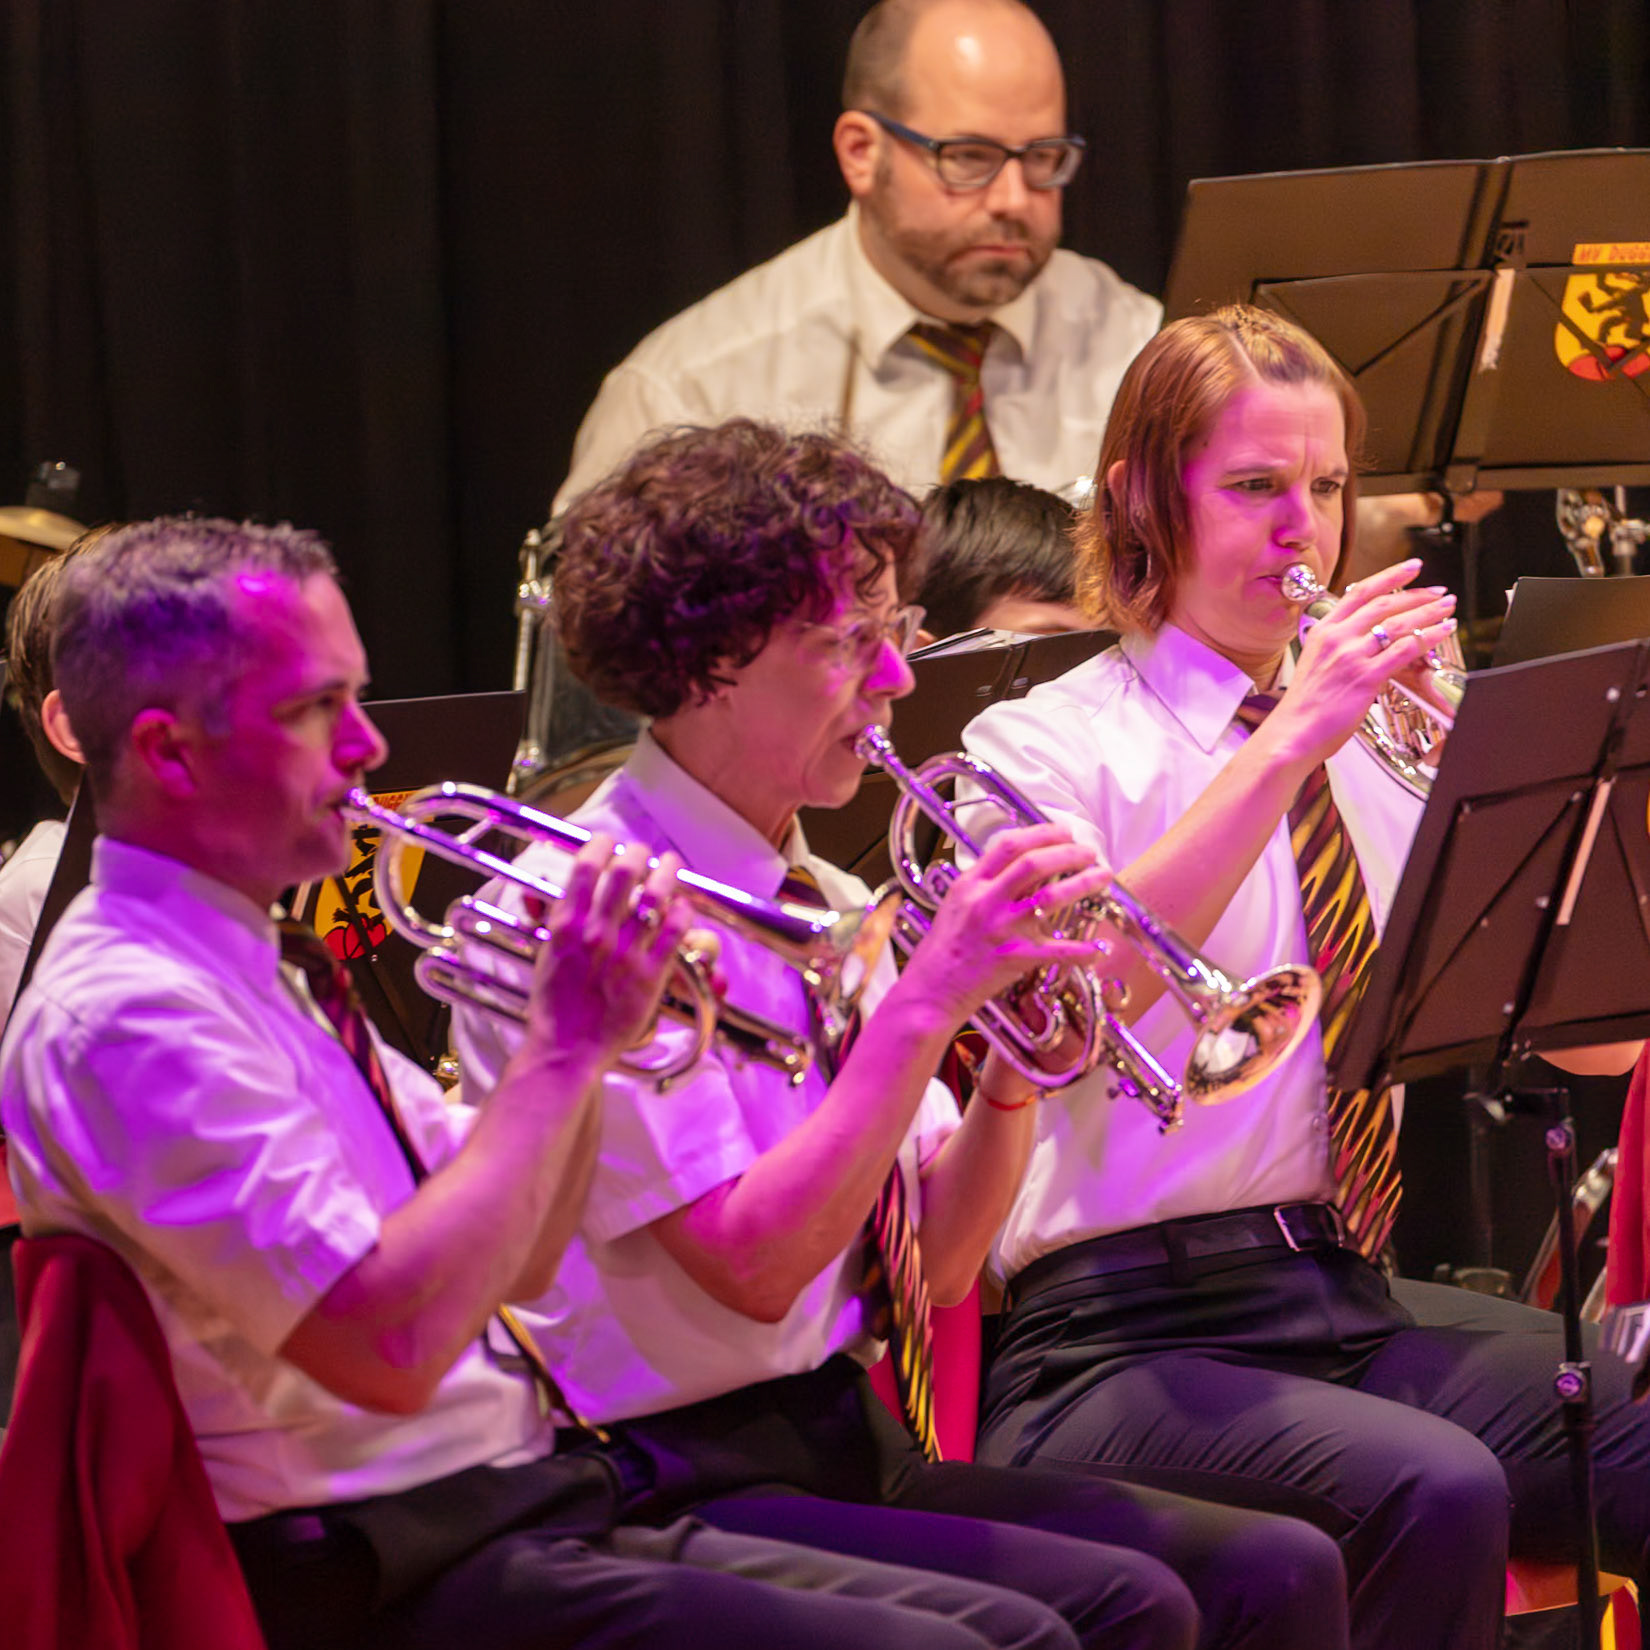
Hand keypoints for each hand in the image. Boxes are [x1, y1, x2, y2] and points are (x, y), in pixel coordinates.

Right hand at [522, 834, 691, 1068]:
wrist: (566, 1049)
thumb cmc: (553, 1007)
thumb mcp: (544, 954)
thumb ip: (553, 921)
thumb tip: (549, 892)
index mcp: (567, 925)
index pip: (586, 867)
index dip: (601, 846)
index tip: (608, 842)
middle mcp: (597, 932)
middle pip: (625, 872)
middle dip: (637, 854)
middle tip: (642, 852)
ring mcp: (626, 952)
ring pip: (654, 896)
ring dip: (666, 873)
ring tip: (671, 864)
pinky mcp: (650, 973)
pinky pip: (674, 931)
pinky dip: (681, 911)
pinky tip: (683, 905)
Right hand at [900, 823, 1114, 1025]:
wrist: (930, 990)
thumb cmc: (943, 950)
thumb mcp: (956, 903)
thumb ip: (985, 883)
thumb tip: (1019, 864)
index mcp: (970, 884)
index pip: (1009, 845)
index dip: (1042, 833)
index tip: (1064, 832)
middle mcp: (985, 901)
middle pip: (1033, 863)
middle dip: (1068, 853)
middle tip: (1088, 852)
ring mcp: (1001, 929)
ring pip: (1050, 897)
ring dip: (1082, 883)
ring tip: (1102, 877)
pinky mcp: (1013, 958)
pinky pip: (1056, 951)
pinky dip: (1081, 951)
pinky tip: (1098, 948)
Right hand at [1267, 558, 1455, 770]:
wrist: (1293, 733)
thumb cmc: (1304, 707)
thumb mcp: (1315, 663)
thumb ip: (1337, 646)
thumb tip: (1364, 639)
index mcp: (1323, 631)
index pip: (1360, 592)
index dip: (1390, 576)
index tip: (1412, 567)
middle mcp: (1337, 639)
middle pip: (1383, 604)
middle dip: (1417, 594)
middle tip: (1440, 593)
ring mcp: (1351, 657)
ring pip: (1398, 623)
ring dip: (1428, 613)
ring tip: (1447, 609)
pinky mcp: (1366, 677)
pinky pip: (1405, 650)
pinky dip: (1428, 638)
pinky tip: (1442, 633)